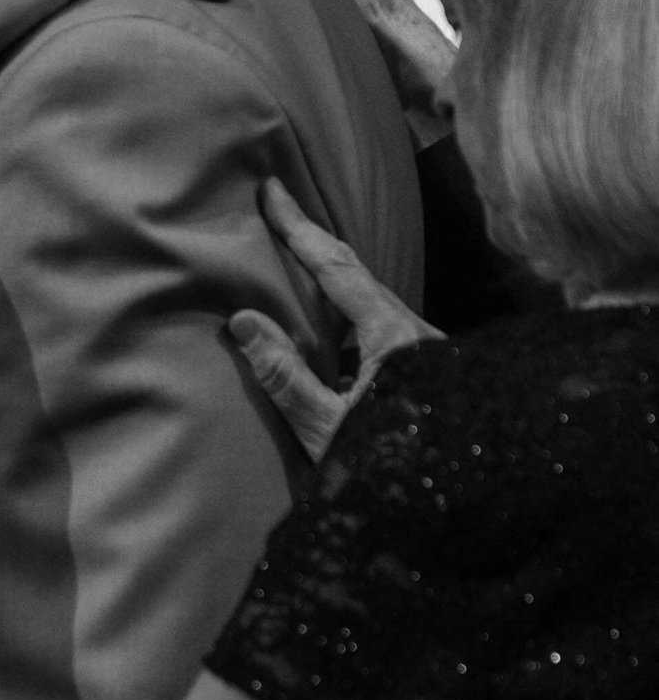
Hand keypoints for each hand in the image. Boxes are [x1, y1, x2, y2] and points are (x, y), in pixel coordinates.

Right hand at [227, 176, 439, 461]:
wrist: (457, 505)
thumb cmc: (388, 470)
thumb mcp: (326, 428)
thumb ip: (285, 376)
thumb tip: (243, 320)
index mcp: (394, 338)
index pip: (338, 270)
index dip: (300, 230)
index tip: (273, 194)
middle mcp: (416, 333)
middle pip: (358, 274)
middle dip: (314, 241)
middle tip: (280, 207)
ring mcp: (425, 350)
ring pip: (372, 301)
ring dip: (332, 280)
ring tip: (294, 258)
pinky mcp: (427, 370)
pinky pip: (381, 328)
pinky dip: (348, 314)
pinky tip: (325, 325)